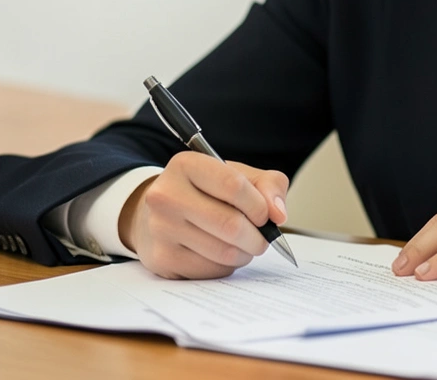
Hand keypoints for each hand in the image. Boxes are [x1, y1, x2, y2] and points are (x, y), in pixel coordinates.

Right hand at [118, 151, 288, 279]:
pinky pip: (211, 271)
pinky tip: (221, 254)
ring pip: (223, 252)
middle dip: (258, 237)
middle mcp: (166, 195)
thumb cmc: (205, 192)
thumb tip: (279, 215)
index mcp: (186, 165)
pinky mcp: (162, 259)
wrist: (157, 214)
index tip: (265, 215)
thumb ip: (268, 185)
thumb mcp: (237, 175)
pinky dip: (227, 266)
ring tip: (243, 245)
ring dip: (244, 253)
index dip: (259, 205)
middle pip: (230, 224)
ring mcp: (161, 229)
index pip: (233, 186)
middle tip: (261, 238)